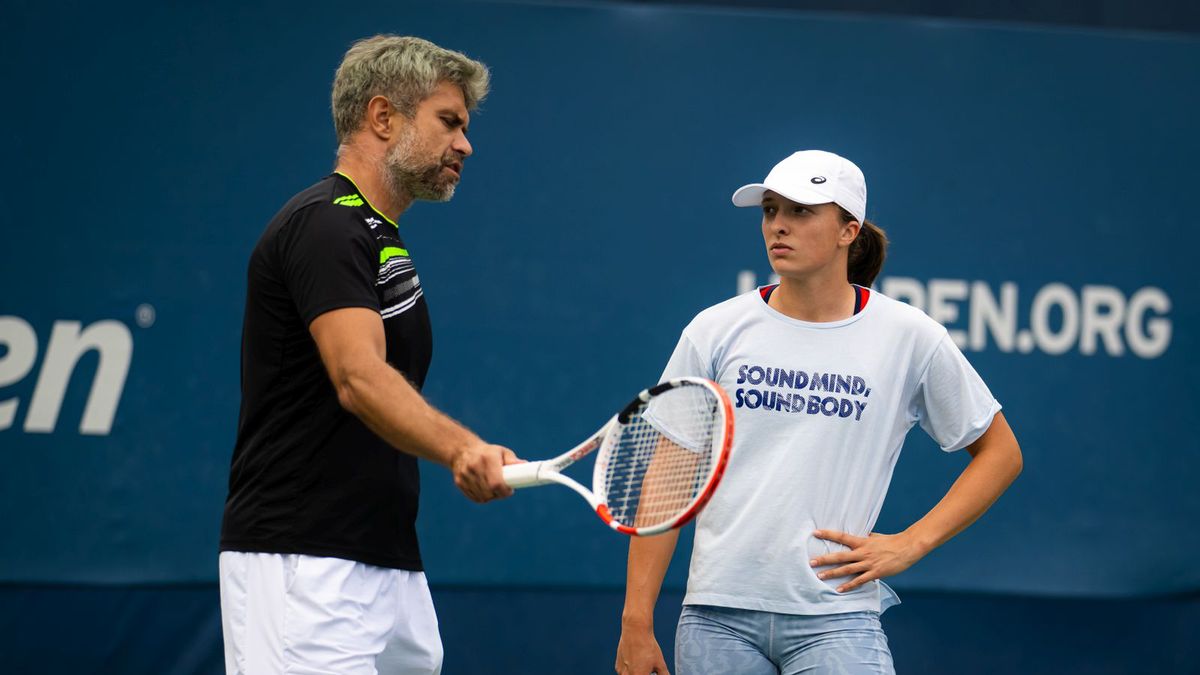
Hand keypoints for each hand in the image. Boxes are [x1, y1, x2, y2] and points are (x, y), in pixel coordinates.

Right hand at [451, 442, 520, 502]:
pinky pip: (475, 497)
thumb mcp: (502, 452)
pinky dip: (482, 496)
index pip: (496, 483)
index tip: (510, 490)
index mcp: (487, 458)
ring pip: (483, 497)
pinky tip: (485, 489)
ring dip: (491, 496)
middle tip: (504, 489)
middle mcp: (474, 466)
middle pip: (490, 492)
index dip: (505, 491)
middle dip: (499, 494)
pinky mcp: (459, 482)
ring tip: (494, 487)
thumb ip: (513, 461)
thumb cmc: (488, 453)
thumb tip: (526, 465)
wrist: (462, 450)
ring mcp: (465, 475)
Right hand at [615, 624, 668, 674]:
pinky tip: (637, 663)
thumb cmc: (648, 646)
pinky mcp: (617, 666)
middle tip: (648, 671)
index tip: (651, 674)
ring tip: (643, 666)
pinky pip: (624, 674)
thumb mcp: (660, 663)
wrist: (635, 630)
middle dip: (642, 674)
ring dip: (636, 674)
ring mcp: (621, 672)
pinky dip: (631, 672)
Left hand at [810, 529, 925, 592]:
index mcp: (862, 541)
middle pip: (840, 556)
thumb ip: (866, 537)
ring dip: (832, 573)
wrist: (907, 548)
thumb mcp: (876, 536)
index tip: (815, 533)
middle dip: (825, 559)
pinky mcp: (875, 573)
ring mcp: (868, 563)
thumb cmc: (892, 541)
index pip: (842, 537)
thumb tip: (861, 534)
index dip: (828, 534)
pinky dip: (849, 586)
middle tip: (811, 562)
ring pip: (847, 569)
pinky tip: (839, 590)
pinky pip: (859, 581)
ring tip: (819, 576)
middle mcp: (863, 552)